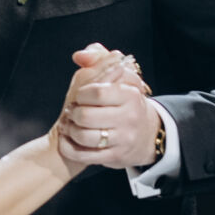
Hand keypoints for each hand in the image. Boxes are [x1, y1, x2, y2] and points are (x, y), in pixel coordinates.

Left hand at [56, 44, 163, 172]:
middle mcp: (129, 118)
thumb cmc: (124, 101)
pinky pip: (83, 154)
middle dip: (73, 113)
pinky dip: (69, 147)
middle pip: (86, 116)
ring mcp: (123, 139)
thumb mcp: (118, 74)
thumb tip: (79, 56)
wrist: (146, 135)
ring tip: (71, 124)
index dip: (81, 93)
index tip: (80, 95)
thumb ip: (98, 57)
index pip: (97, 92)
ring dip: (70, 129)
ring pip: (83, 136)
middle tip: (73, 111)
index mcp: (130, 95)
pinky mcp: (115, 157)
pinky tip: (69, 139)